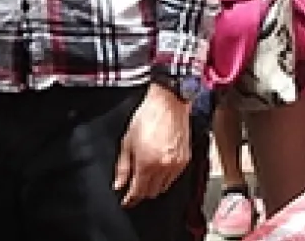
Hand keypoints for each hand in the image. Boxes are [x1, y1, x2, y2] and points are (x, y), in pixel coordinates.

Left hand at [113, 83, 190, 206]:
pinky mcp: (185, 160)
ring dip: (153, 187)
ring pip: (164, 188)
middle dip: (141, 193)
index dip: (130, 199)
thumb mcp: (127, 141)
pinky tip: (158, 170)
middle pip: (151, 192)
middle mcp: (163, 167)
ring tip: (145, 178)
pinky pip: (174, 178)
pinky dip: (165, 178)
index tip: (125, 201)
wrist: (169, 103)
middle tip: (133, 189)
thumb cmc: (148, 117)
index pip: (137, 191)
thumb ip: (122, 167)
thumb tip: (119, 184)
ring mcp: (176, 165)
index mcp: (146, 163)